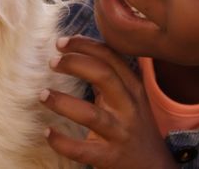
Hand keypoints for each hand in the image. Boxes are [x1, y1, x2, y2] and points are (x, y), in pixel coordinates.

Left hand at [41, 36, 177, 168]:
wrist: (155, 167)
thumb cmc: (135, 126)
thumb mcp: (129, 98)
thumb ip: (109, 78)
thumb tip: (75, 52)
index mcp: (133, 88)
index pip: (110, 57)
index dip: (85, 45)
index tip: (62, 42)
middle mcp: (129, 108)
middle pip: (104, 76)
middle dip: (75, 64)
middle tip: (52, 62)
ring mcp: (120, 133)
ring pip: (91, 115)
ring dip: (63, 102)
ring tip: (43, 95)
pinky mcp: (110, 157)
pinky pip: (82, 150)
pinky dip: (62, 141)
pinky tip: (47, 132)